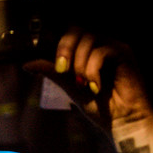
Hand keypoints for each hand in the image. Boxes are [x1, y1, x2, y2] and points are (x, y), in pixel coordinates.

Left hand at [24, 29, 152, 133]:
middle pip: (78, 31)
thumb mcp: (70, 88)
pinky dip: (93, 69)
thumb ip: (53, 73)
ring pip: (89, 39)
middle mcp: (102, 46)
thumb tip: (27, 65)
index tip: (59, 69)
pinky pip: (102, 51)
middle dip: (66, 50)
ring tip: (82, 84)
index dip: (61, 46)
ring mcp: (114, 48)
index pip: (71, 34)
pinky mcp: (125, 54)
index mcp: (89, 52)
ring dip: (79, 63)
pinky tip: (95, 86)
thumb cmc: (100, 107)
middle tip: (64, 71)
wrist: (122, 122)